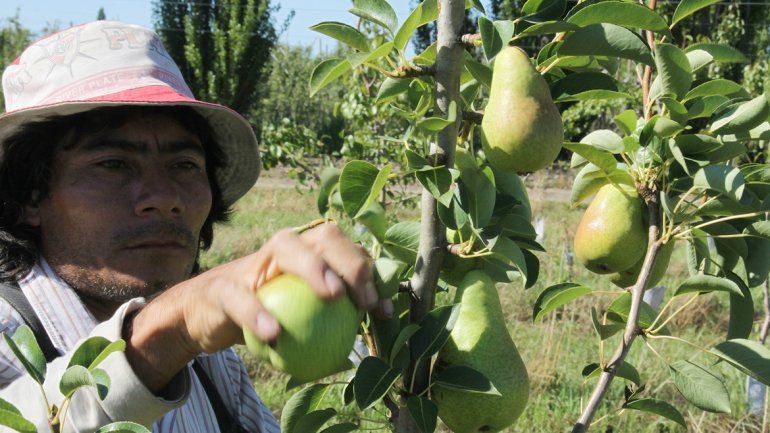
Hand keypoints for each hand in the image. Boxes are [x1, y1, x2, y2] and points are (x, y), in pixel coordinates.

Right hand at [125, 222, 387, 391]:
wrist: (210, 317)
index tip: (381, 308)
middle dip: (351, 261)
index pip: (349, 249)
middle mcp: (286, 246)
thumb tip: (380, 327)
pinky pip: (243, 297)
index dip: (371, 272)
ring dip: (314, 267)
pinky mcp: (224, 285)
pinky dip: (258, 314)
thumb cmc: (268, 314)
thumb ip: (338, 315)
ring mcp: (255, 260)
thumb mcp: (304, 315)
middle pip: (326, 236)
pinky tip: (274, 335)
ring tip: (333, 295)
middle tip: (363, 300)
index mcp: (311, 251)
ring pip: (287, 247)